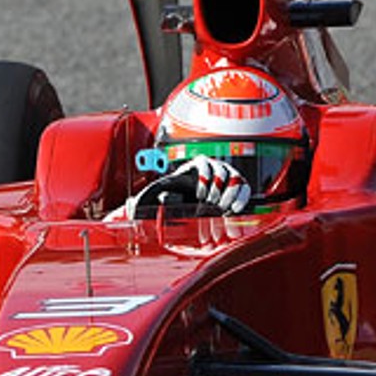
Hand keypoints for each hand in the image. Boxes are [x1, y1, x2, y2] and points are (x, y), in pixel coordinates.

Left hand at [116, 155, 249, 217]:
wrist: (194, 199)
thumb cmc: (179, 194)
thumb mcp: (164, 192)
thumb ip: (148, 197)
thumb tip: (129, 206)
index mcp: (196, 165)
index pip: (204, 165)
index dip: (204, 180)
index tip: (201, 196)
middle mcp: (214, 166)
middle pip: (221, 172)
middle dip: (216, 190)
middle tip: (211, 205)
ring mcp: (228, 175)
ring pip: (234, 179)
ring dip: (228, 195)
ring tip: (221, 209)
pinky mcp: (240, 185)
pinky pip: (245, 188)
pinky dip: (241, 198)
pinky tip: (234, 210)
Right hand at [177, 155, 250, 213]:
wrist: (178, 191)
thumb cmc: (199, 200)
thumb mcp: (214, 207)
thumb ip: (223, 212)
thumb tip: (231, 225)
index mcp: (234, 181)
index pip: (245, 187)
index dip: (242, 199)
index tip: (235, 210)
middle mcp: (226, 170)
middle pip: (235, 179)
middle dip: (229, 196)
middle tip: (220, 208)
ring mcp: (214, 164)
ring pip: (221, 174)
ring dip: (216, 191)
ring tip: (208, 202)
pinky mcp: (200, 161)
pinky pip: (205, 169)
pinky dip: (204, 184)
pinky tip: (200, 195)